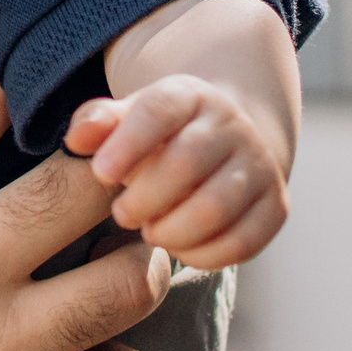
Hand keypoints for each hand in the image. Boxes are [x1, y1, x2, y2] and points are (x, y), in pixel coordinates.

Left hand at [64, 75, 288, 267]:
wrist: (226, 142)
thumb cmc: (159, 135)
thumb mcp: (127, 117)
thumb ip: (97, 123)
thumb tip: (76, 140)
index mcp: (190, 95)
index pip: (160, 111)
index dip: (128, 144)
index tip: (100, 174)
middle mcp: (233, 126)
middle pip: (187, 162)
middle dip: (146, 197)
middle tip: (121, 214)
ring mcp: (260, 166)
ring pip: (217, 206)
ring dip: (174, 230)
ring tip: (150, 232)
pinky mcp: (275, 207)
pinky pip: (244, 241)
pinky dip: (206, 255)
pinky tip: (180, 250)